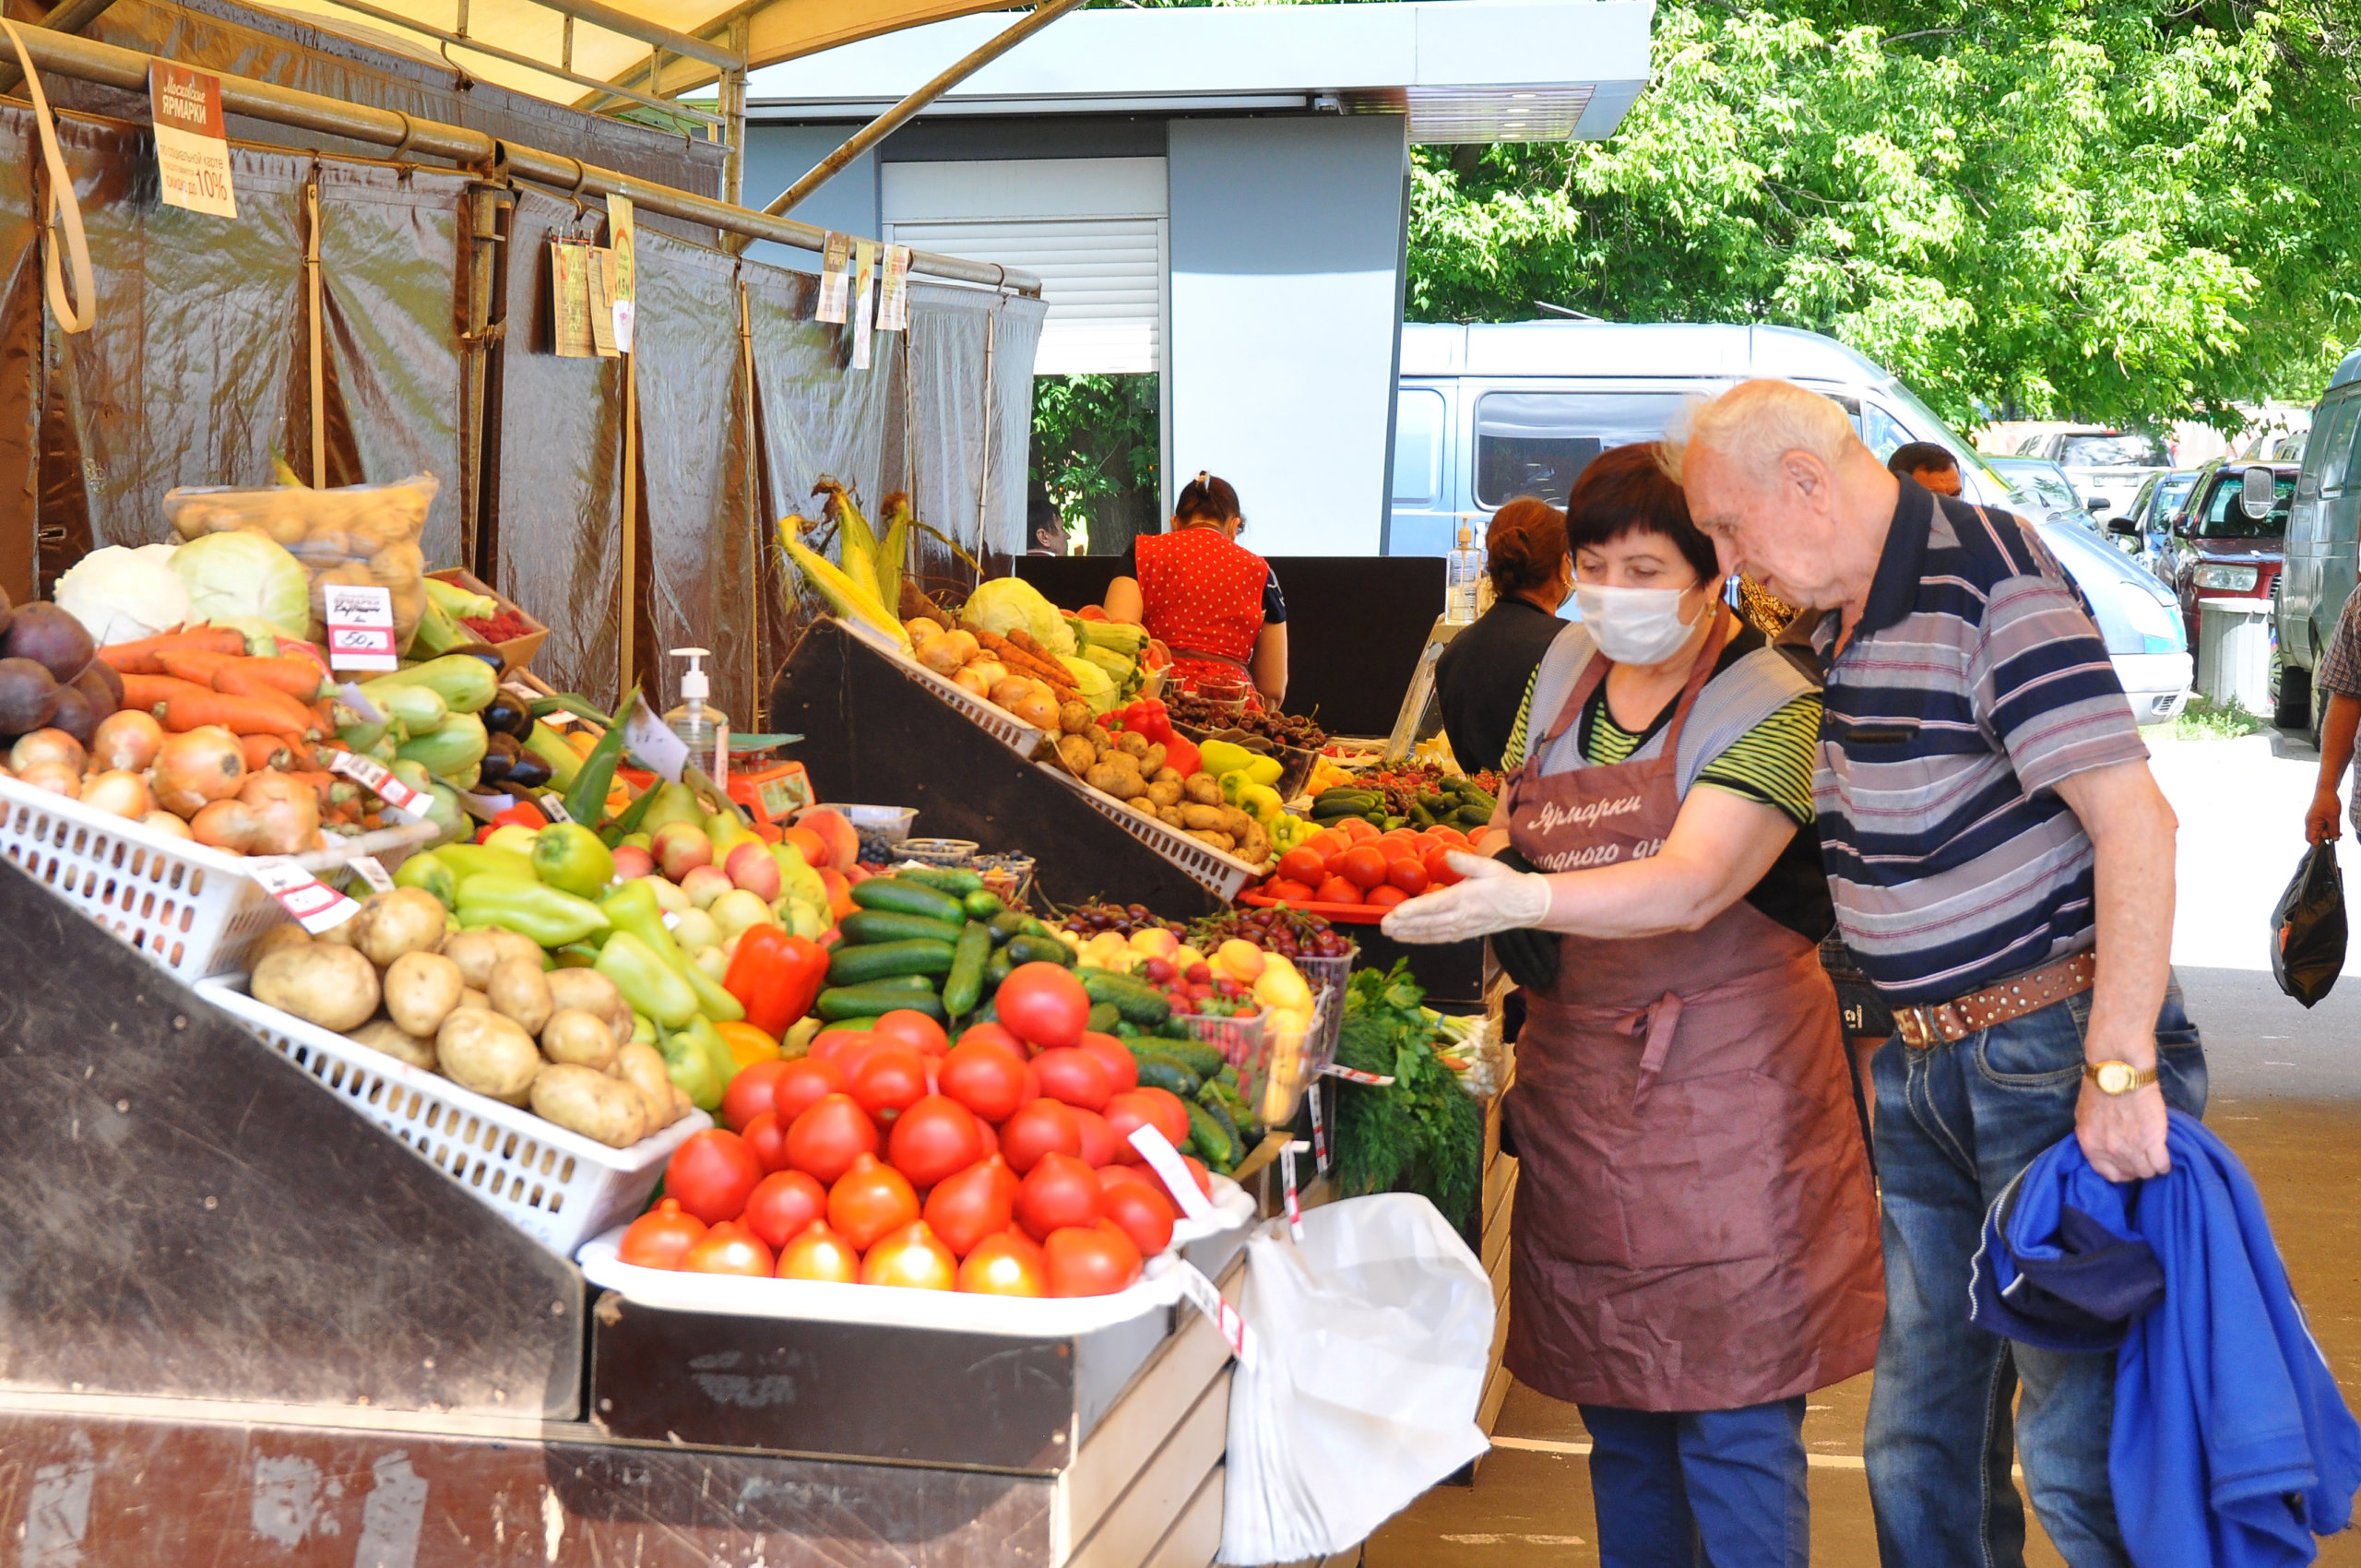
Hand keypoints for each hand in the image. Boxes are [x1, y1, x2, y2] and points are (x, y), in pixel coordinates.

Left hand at [1380, 851, 1551, 943]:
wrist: (1526, 905)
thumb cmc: (1506, 882)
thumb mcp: (1489, 866)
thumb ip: (1467, 862)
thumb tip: (1447, 853)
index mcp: (1465, 898)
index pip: (1435, 906)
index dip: (1414, 911)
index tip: (1396, 914)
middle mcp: (1461, 916)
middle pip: (1428, 923)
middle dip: (1404, 925)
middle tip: (1383, 925)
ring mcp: (1463, 928)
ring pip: (1431, 933)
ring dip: (1409, 934)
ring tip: (1389, 933)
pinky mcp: (1464, 934)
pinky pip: (1439, 938)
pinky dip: (1422, 939)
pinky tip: (1407, 938)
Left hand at [2076, 1077, 2169, 1181]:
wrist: (2119, 1074)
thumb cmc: (2099, 1089)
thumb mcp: (2084, 1116)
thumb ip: (2093, 1136)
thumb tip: (2101, 1145)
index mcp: (2091, 1146)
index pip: (2108, 1174)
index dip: (2120, 1172)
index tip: (2127, 1166)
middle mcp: (2110, 1152)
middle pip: (2130, 1174)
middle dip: (2136, 1168)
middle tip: (2142, 1158)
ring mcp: (2132, 1148)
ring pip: (2147, 1172)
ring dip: (2151, 1166)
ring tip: (2153, 1156)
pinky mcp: (2152, 1141)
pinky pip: (2162, 1165)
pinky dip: (2165, 1164)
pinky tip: (2164, 1156)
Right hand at [2307, 785, 2343, 844]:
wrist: (2326, 790)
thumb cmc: (2328, 802)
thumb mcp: (2334, 817)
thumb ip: (2334, 830)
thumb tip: (2335, 840)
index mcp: (2311, 824)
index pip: (2311, 839)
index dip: (2320, 843)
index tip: (2330, 843)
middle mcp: (2310, 823)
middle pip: (2316, 836)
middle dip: (2327, 836)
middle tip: (2339, 833)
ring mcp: (2312, 820)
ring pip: (2320, 831)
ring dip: (2329, 831)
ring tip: (2338, 828)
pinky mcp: (2316, 817)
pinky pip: (2321, 826)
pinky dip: (2328, 827)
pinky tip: (2335, 824)